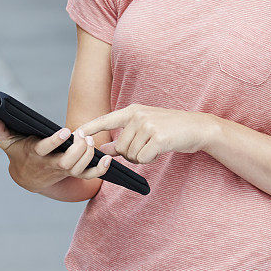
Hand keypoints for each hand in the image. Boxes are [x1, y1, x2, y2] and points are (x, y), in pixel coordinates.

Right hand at [0, 116, 111, 190]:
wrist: (27, 177)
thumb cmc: (19, 154)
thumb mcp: (7, 143)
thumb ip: (0, 131)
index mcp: (36, 154)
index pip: (45, 150)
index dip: (55, 141)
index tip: (65, 131)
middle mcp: (51, 164)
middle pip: (67, 162)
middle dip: (78, 149)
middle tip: (83, 135)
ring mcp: (63, 170)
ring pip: (79, 168)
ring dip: (88, 154)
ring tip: (90, 139)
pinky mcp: (72, 174)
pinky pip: (89, 176)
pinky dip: (100, 170)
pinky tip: (107, 158)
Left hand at [76, 103, 210, 165]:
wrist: (196, 127)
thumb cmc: (169, 129)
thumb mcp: (144, 127)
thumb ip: (123, 137)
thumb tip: (103, 148)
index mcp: (132, 111)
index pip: (105, 119)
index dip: (89, 128)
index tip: (74, 134)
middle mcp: (138, 116)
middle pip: (120, 147)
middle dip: (131, 154)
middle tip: (147, 146)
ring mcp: (148, 125)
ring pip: (131, 155)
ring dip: (141, 157)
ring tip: (155, 146)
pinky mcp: (158, 138)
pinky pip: (143, 158)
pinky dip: (150, 159)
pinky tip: (160, 150)